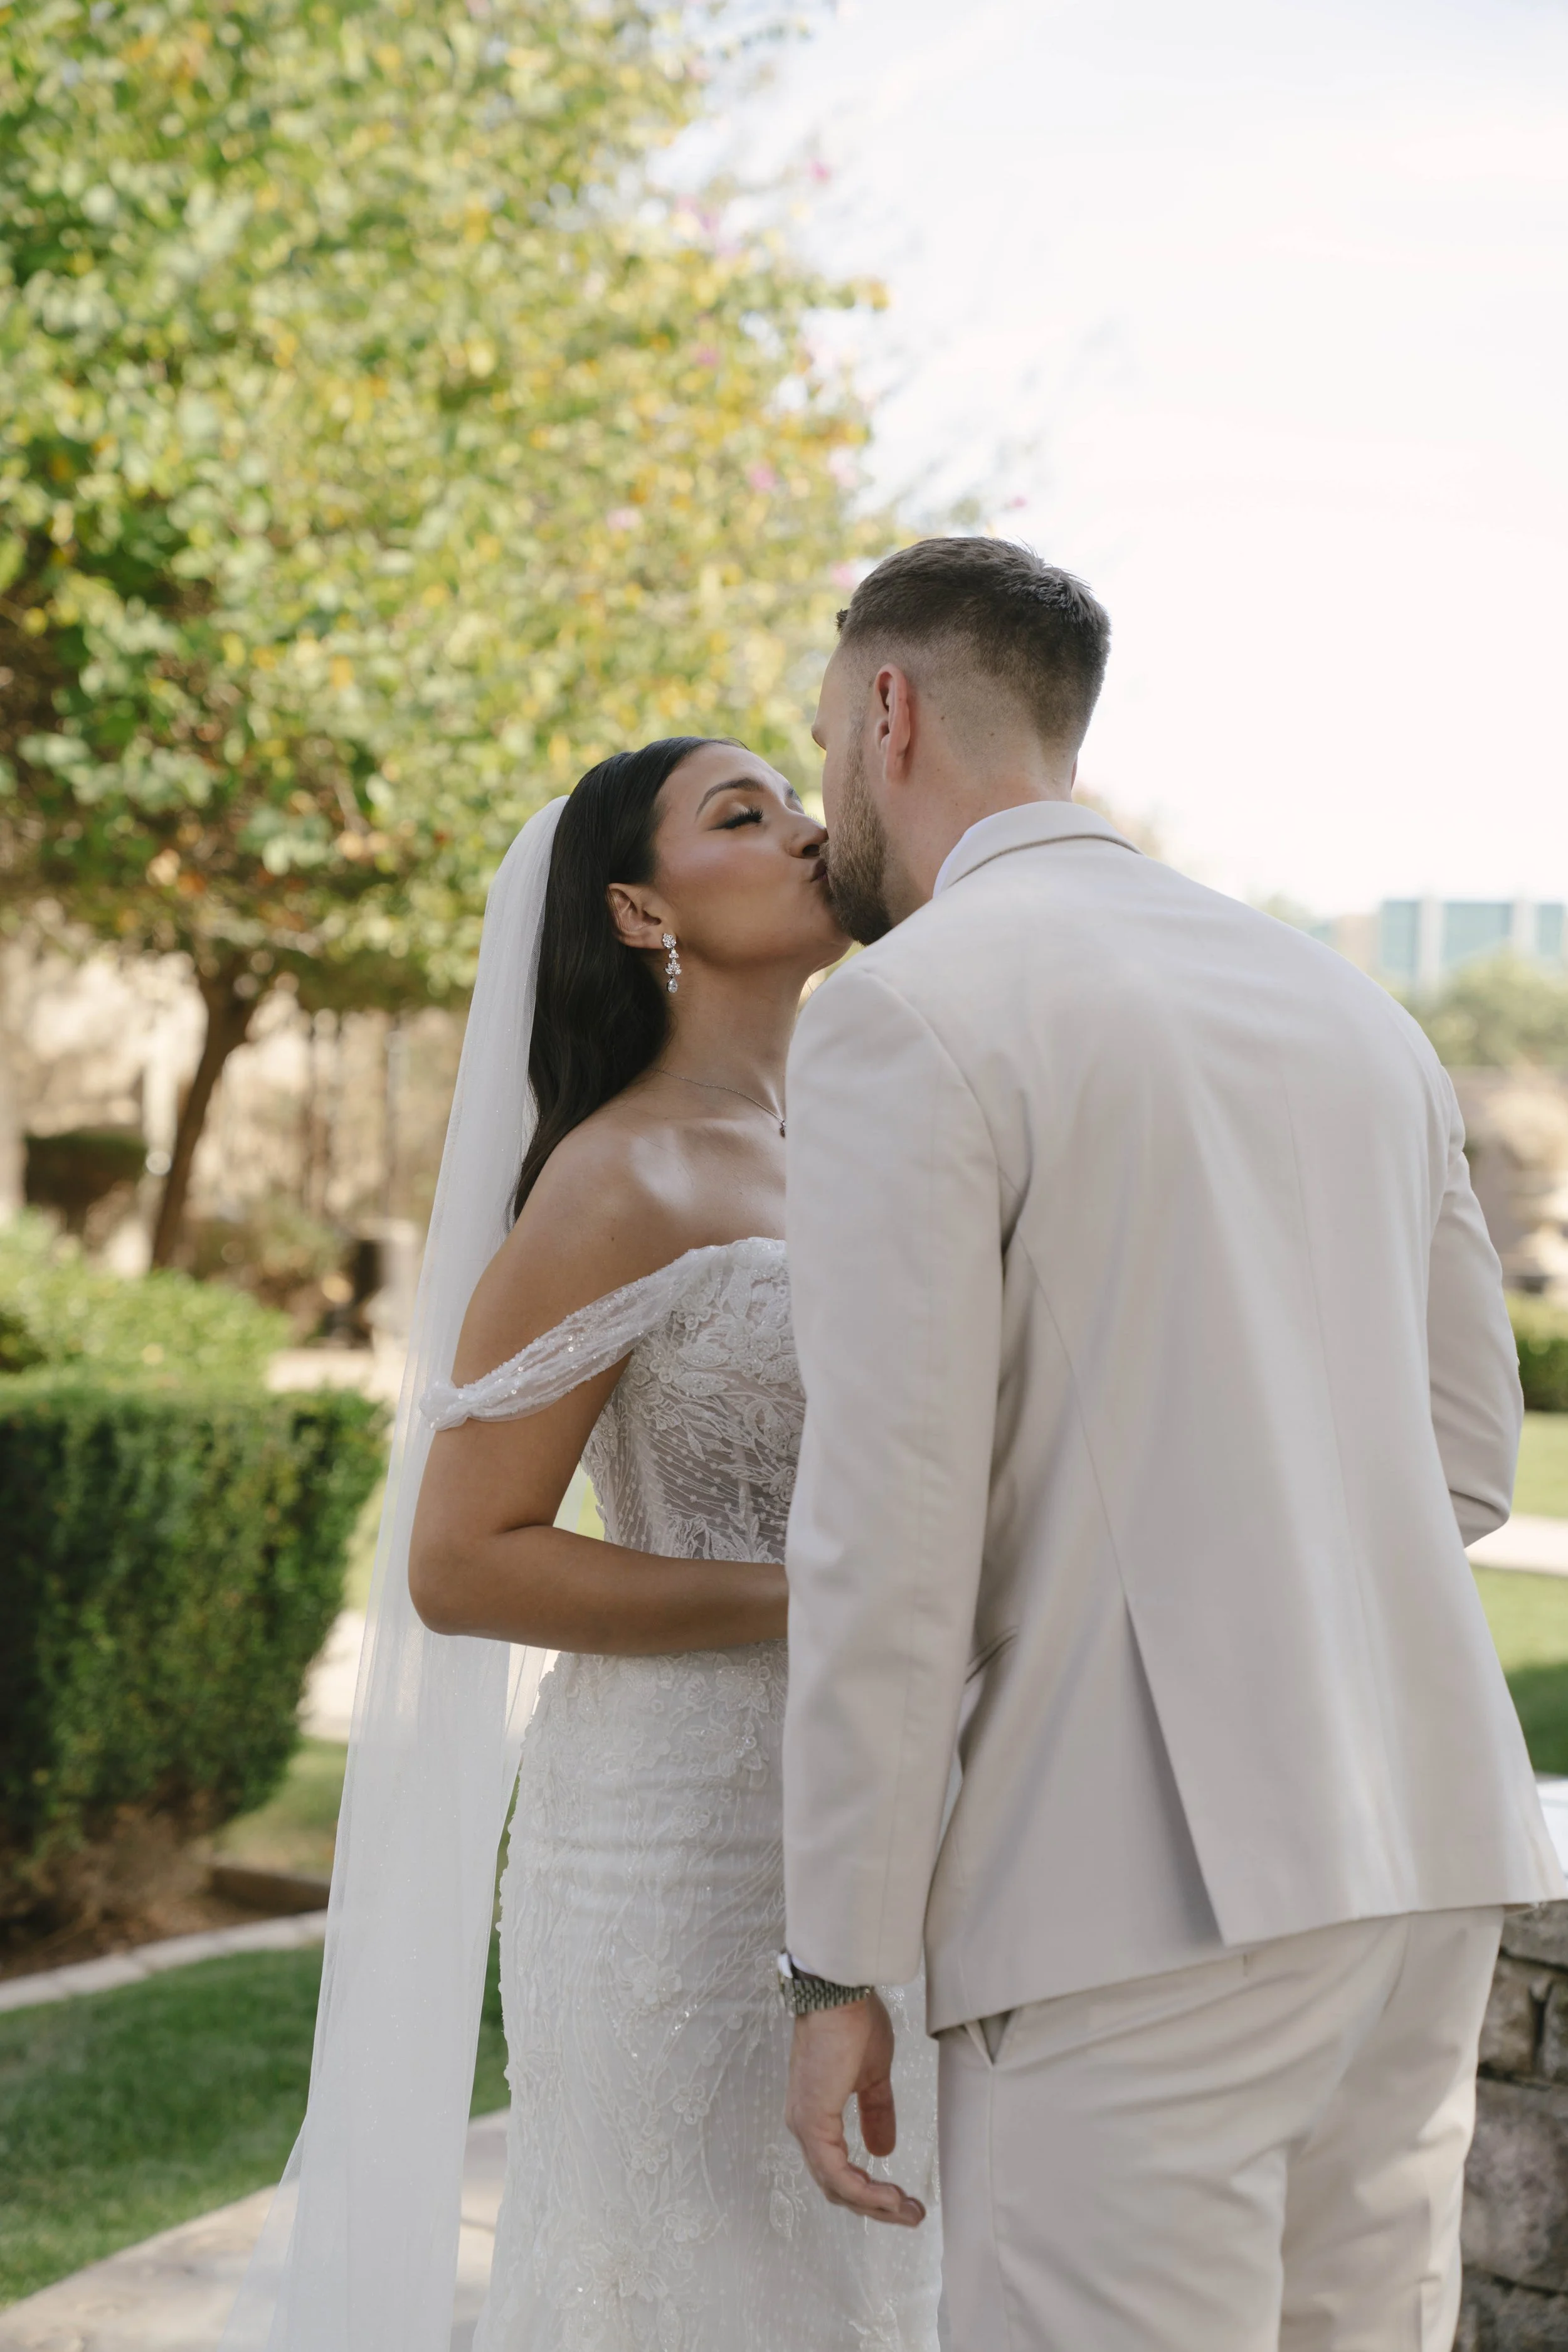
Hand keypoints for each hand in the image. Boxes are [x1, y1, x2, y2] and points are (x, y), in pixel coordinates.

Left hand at [784, 1993, 926, 2226]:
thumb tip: (882, 2151)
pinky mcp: (812, 2123)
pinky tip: (889, 2196)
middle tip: (911, 2215)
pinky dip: (863, 2191)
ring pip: (836, 2187)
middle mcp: (804, 2126)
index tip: (904, 2200)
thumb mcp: (872, 2076)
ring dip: (874, 2205)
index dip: (870, 2191)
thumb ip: (876, 2113)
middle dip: (877, 2207)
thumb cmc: (852, 2023)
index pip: (839, 2171)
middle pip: (837, 2187)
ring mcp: (805, 2127)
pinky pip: (835, 2174)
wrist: (838, 1995)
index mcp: (816, 2116)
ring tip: (907, 2210)